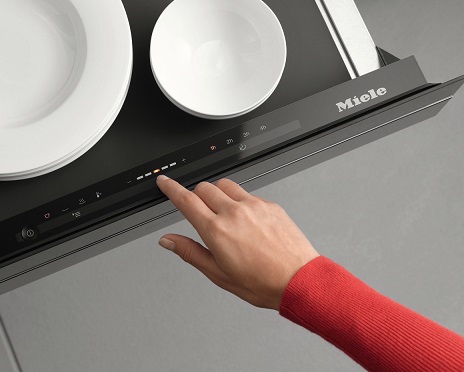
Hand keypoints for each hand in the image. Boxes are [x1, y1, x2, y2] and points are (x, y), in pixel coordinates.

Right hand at [156, 176, 318, 309]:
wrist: (299, 279)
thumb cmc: (262, 282)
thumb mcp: (218, 274)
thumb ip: (190, 252)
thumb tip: (168, 241)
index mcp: (217, 230)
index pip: (186, 200)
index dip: (171, 188)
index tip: (164, 182)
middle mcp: (234, 212)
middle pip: (204, 188)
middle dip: (195, 195)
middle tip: (198, 210)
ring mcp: (253, 205)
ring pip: (225, 185)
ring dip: (216, 193)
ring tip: (222, 213)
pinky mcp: (269, 204)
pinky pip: (247, 193)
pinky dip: (239, 200)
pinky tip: (245, 219)